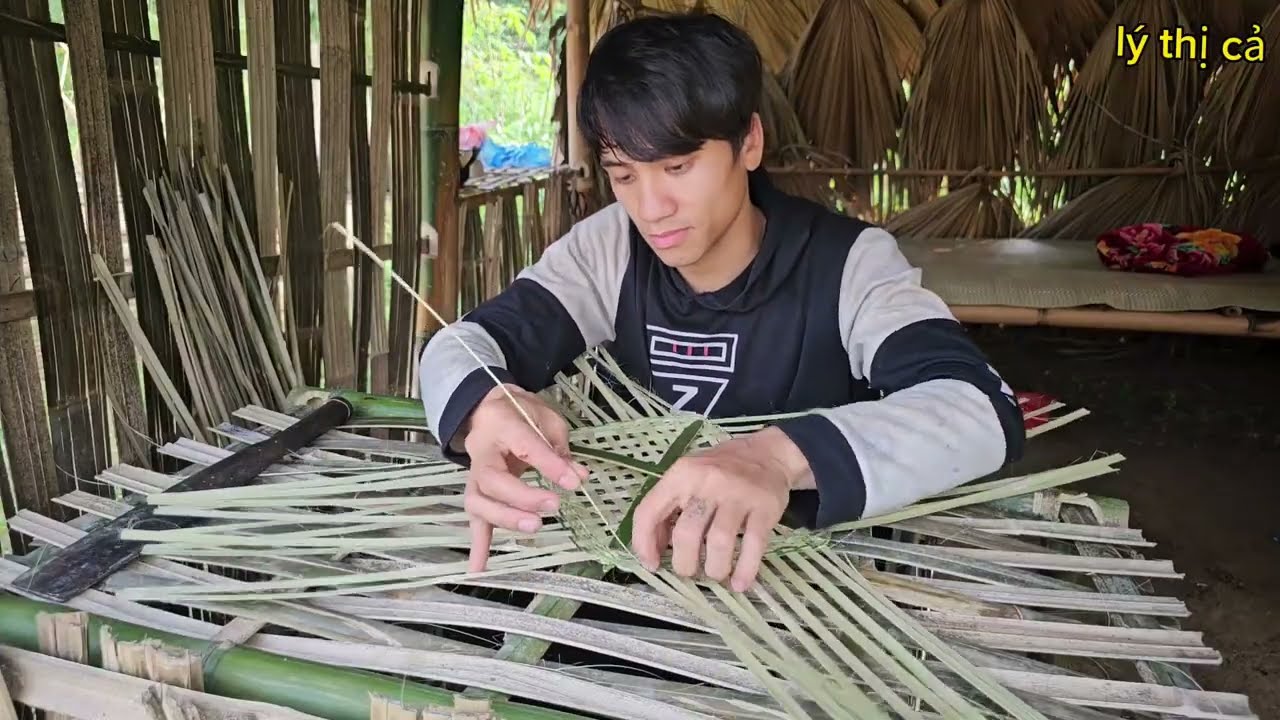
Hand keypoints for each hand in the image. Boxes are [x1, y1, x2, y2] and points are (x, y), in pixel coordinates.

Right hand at [459, 384, 588, 571]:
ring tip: (533, 528)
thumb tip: (577, 476)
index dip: (549, 465)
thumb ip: (560, 448)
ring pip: (479, 501)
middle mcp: (481, 452)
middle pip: (493, 480)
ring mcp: (474, 475)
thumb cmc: (522, 413)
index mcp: (502, 425)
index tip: (573, 482)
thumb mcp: (547, 418)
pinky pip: (475, 519)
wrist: (489, 410)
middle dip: (522, 497)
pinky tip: (479, 570)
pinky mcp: (477, 492)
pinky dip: (478, 546)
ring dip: (504, 519)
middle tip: (553, 506)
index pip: (524, 446)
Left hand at [628, 426, 811, 591]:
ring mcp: (738, 494)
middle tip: (689, 571)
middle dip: (684, 564)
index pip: (649, 512)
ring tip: (715, 573)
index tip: (653, 565)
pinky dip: (745, 569)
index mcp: (681, 474)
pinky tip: (739, 583)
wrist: (767, 453)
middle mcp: (707, 481)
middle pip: (687, 533)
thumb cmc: (720, 470)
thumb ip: (667, 508)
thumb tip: (653, 550)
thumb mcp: (687, 477)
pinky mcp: (765, 506)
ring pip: (719, 542)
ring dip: (714, 568)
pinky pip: (754, 544)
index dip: (644, 544)